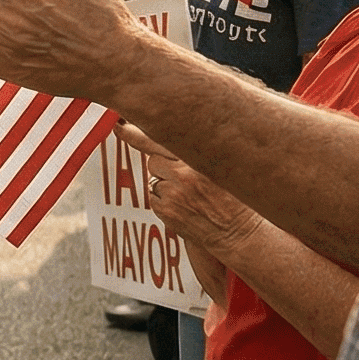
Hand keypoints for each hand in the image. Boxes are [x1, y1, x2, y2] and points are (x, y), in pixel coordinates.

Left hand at [129, 125, 265, 261]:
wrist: (239, 234)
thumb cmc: (234, 200)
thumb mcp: (223, 168)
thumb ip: (197, 153)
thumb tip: (167, 138)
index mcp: (201, 161)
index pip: (161, 141)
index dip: (137, 133)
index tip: (119, 125)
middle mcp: (185, 176)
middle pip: (154, 160)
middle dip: (164, 166)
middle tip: (184, 178)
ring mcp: (174, 195)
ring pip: (154, 180)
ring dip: (165, 185)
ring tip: (190, 196)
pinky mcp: (166, 211)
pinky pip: (155, 198)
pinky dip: (164, 201)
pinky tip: (185, 207)